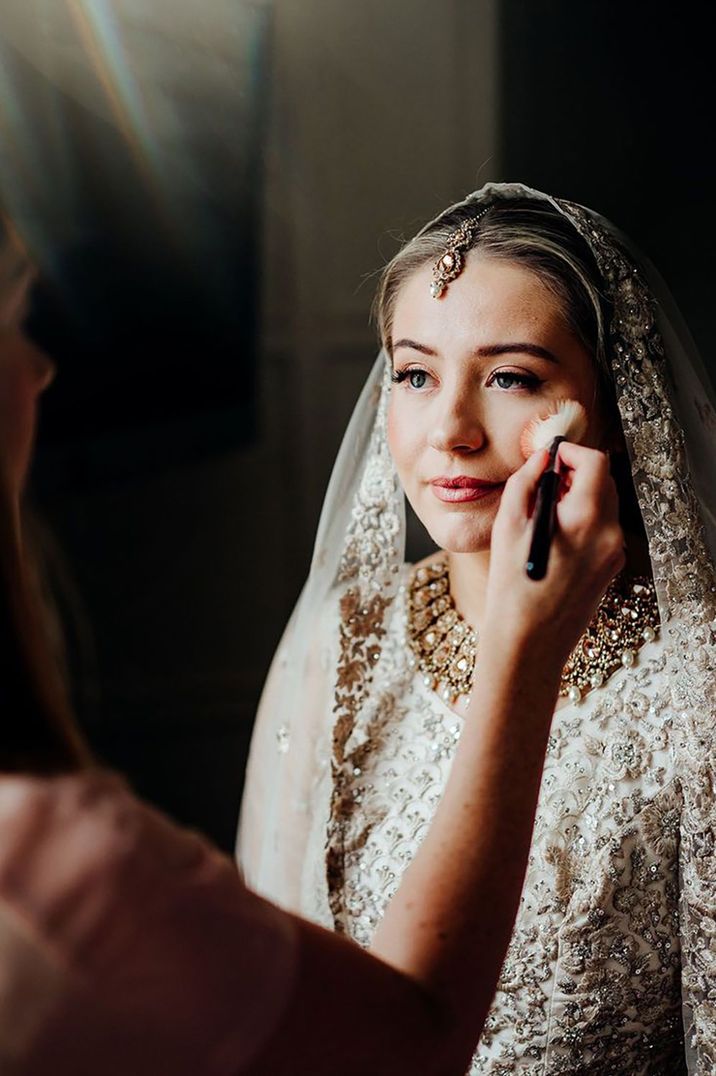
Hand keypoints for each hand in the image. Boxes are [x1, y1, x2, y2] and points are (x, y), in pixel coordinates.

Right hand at [485, 442, 624, 672]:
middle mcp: (609, 534)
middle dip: (575, 472)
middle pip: (604, 481)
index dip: (571, 452)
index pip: (595, 462)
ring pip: (603, 505)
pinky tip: (553, 540)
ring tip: (543, 513)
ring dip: (578, 497)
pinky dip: (581, 521)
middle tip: (544, 481)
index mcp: (587, 519)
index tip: (549, 457)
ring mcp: (614, 554)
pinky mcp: (610, 569)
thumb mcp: (508, 527)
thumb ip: (526, 482)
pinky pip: (601, 530)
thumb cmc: (513, 589)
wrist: (529, 645)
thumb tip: (541, 459)